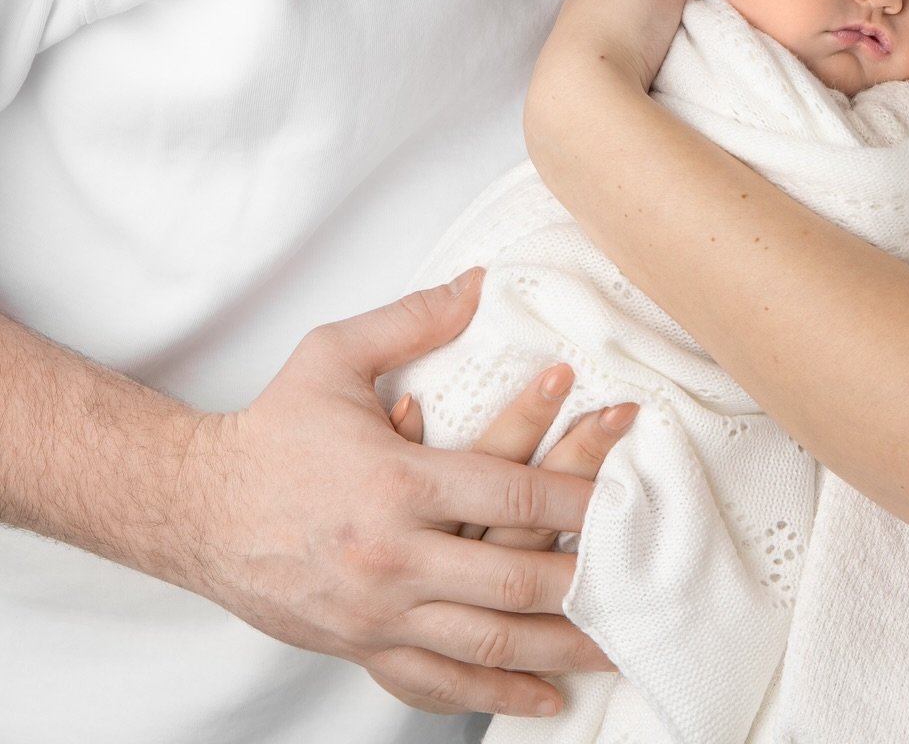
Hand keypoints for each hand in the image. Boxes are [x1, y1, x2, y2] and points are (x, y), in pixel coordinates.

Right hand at [174, 275, 618, 717]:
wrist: (196, 507)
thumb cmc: (271, 428)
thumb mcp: (334, 354)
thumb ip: (413, 319)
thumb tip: (480, 281)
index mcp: (397, 482)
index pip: (509, 496)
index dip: (576, 500)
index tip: (624, 499)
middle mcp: (393, 556)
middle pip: (511, 581)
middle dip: (584, 584)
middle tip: (642, 583)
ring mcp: (377, 612)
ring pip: (485, 644)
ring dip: (557, 650)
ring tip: (616, 649)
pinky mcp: (361, 646)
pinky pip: (438, 682)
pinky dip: (496, 694)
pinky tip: (543, 697)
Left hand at [528, 0, 713, 108]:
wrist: (584, 103)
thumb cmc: (621, 20)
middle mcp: (589, 6)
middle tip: (715, 8)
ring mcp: (589, 49)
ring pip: (636, 31)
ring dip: (662, 35)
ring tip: (697, 46)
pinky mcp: (596, 88)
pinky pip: (631, 67)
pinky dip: (651, 65)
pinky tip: (669, 77)